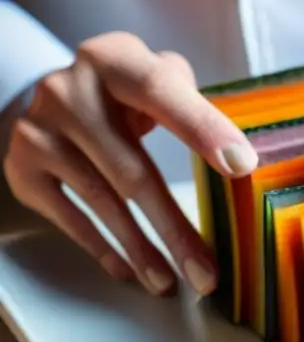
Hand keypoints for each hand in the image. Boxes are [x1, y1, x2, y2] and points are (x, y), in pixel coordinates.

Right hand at [2, 32, 255, 294]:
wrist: (49, 100)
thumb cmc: (125, 96)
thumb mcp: (154, 79)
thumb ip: (193, 102)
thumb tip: (237, 152)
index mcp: (113, 60)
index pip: (161, 90)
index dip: (202, 127)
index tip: (242, 166)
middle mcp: (68, 90)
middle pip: (132, 169)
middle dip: (174, 228)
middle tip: (206, 273)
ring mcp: (40, 130)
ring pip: (102, 201)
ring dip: (141, 249)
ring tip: (170, 282)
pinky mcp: (22, 166)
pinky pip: (69, 217)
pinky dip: (103, 248)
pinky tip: (130, 271)